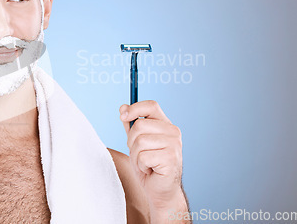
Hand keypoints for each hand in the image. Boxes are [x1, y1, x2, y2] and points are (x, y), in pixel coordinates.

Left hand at [119, 100, 185, 215]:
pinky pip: (143, 157)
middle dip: (131, 142)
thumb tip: (123, 107)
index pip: (151, 106)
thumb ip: (131, 124)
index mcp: (166, 125)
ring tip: (144, 163)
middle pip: (139, 126)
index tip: (122, 116)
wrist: (160, 190)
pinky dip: (141, 165)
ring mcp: (174, 145)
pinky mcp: (171, 159)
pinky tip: (149, 170)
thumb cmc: (148, 165)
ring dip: (135, 156)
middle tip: (139, 154)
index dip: (135, 108)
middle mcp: (173, 132)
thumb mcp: (136, 142)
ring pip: (139, 142)